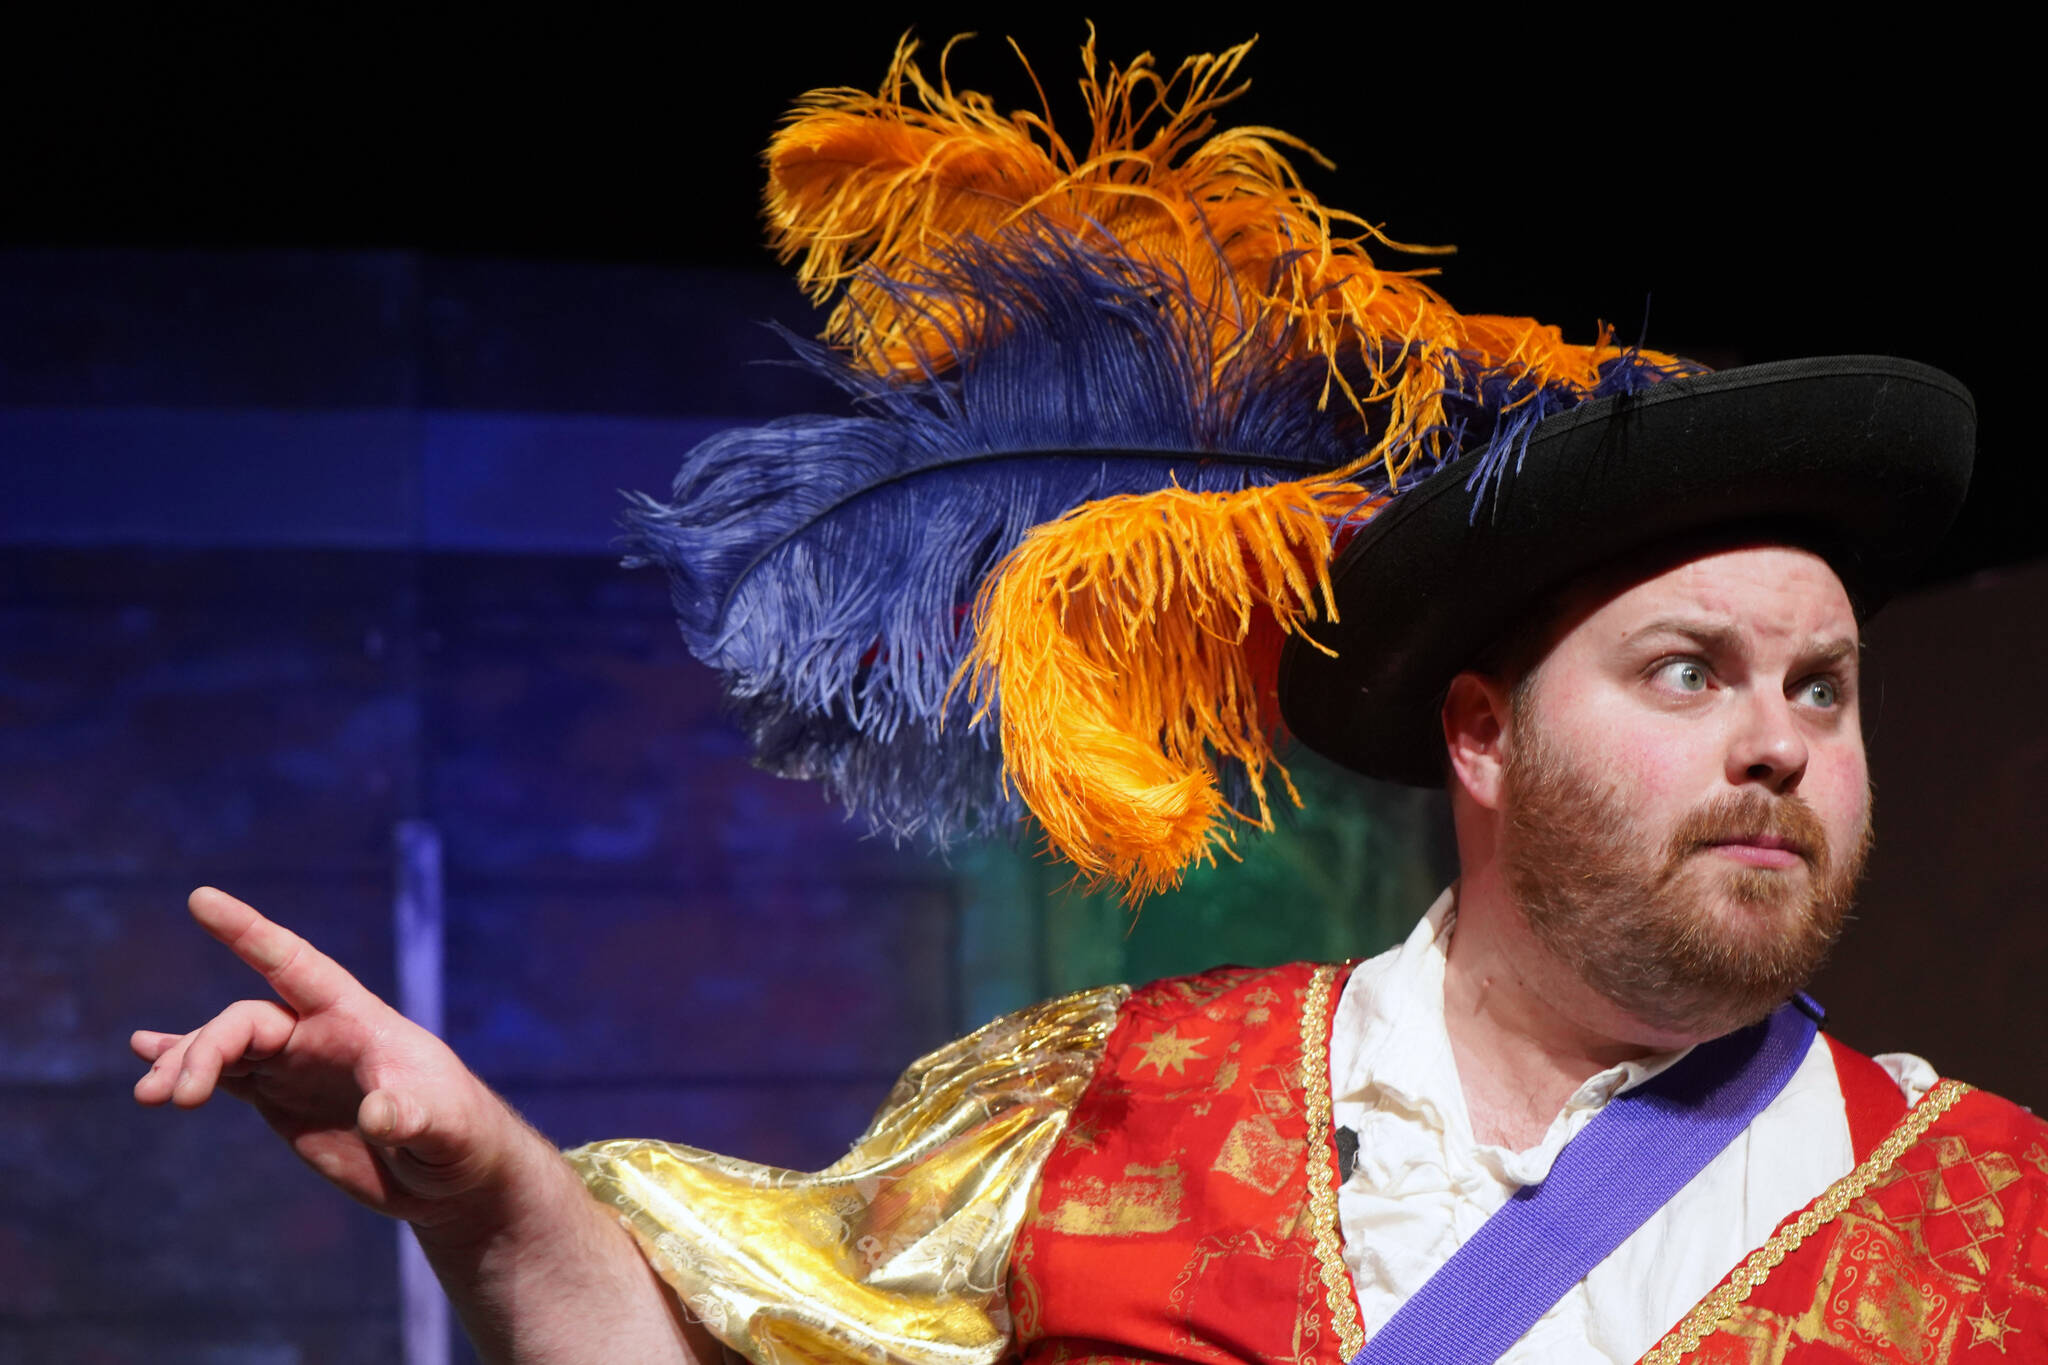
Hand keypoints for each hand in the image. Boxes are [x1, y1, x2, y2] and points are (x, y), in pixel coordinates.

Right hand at [132, 886, 530, 1228]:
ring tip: (150, 1095)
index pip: (296, 964)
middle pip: (246, 1022)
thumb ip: (413, 1114)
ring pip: (226, 1047)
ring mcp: (298, 1064)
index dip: (249, 932)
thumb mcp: (444, 1124)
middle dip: (205, 1050)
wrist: (452, 1174)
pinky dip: (186, 1066)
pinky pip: (226, 1075)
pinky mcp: (283, 1100)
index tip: (201, 899)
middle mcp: (319, 1032)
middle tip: (177, 1096)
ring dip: (183, 1065)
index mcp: (357, 1018)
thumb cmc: (460, 1134)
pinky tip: (147, 1063)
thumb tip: (379, 1115)